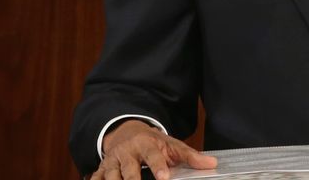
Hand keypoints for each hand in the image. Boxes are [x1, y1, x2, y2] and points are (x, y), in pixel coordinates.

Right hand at [92, 119, 215, 179]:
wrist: (126, 132)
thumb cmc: (153, 142)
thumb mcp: (172, 145)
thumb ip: (190, 156)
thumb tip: (212, 164)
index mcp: (146, 144)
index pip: (153, 157)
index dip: (158, 168)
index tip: (164, 178)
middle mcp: (127, 152)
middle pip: (128, 170)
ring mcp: (113, 160)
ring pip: (110, 176)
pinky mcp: (102, 168)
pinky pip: (96, 178)